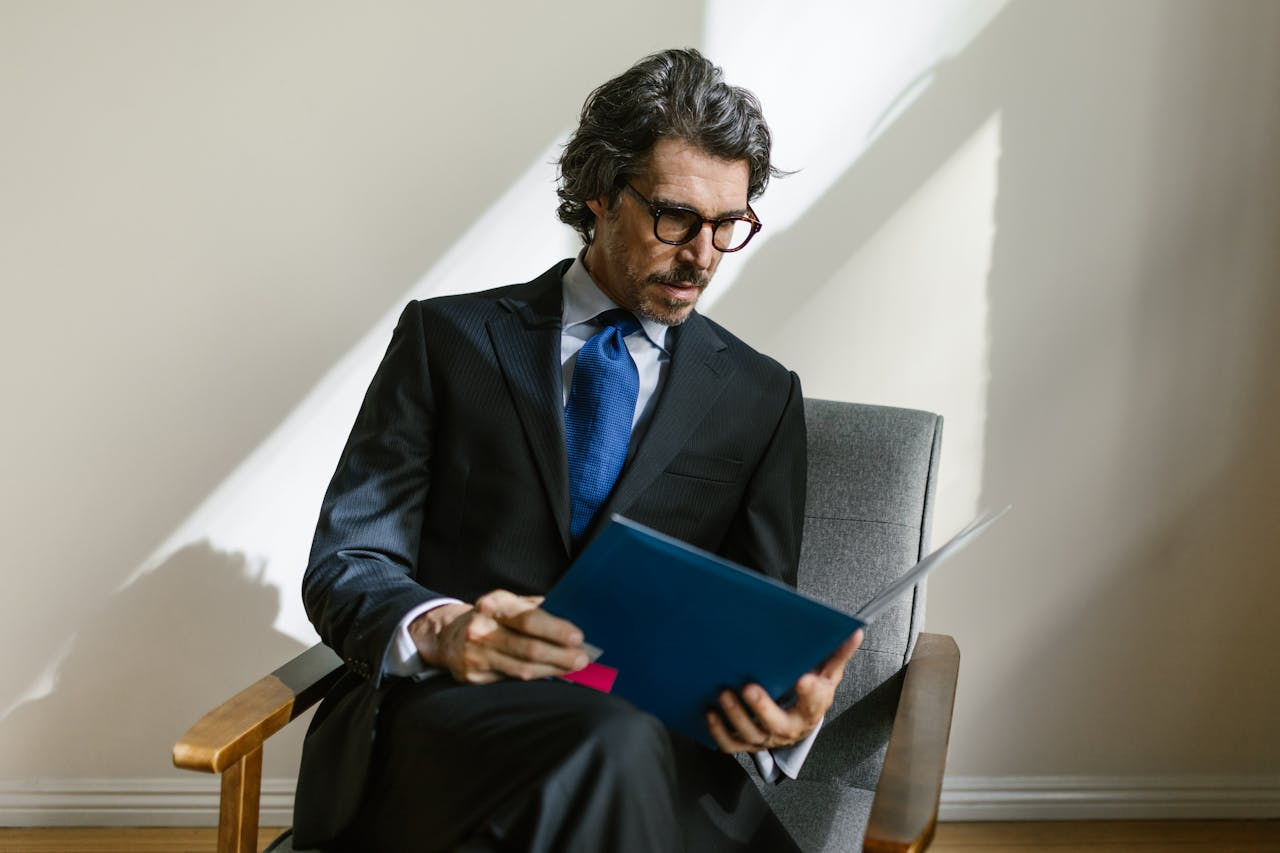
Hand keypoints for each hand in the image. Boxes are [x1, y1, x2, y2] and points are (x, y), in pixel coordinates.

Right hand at [410, 589, 588, 683]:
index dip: (555, 630)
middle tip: (582, 658)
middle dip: (560, 655)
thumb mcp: (510, 604)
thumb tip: (573, 617)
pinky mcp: (473, 676)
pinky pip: (511, 680)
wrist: (449, 636)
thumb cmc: (493, 618)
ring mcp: (475, 654)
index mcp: (494, 604)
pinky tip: (549, 674)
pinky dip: (534, 679)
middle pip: (528, 648)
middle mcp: (481, 628)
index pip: (528, 619)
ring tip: (572, 667)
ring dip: (552, 669)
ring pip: (522, 669)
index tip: (578, 637)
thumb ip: (537, 609)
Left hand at [705, 629, 862, 752]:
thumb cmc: (811, 694)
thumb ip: (838, 654)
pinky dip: (718, 731)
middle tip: (749, 687)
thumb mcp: (828, 674)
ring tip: (724, 694)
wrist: (800, 722)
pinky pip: (731, 744)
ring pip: (750, 734)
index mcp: (811, 710)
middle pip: (776, 725)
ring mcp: (766, 737)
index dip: (811, 692)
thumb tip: (854, 631)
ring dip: (736, 715)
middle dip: (762, 707)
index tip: (805, 679)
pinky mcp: (747, 743)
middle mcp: (788, 728)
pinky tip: (710, 712)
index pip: (815, 702)